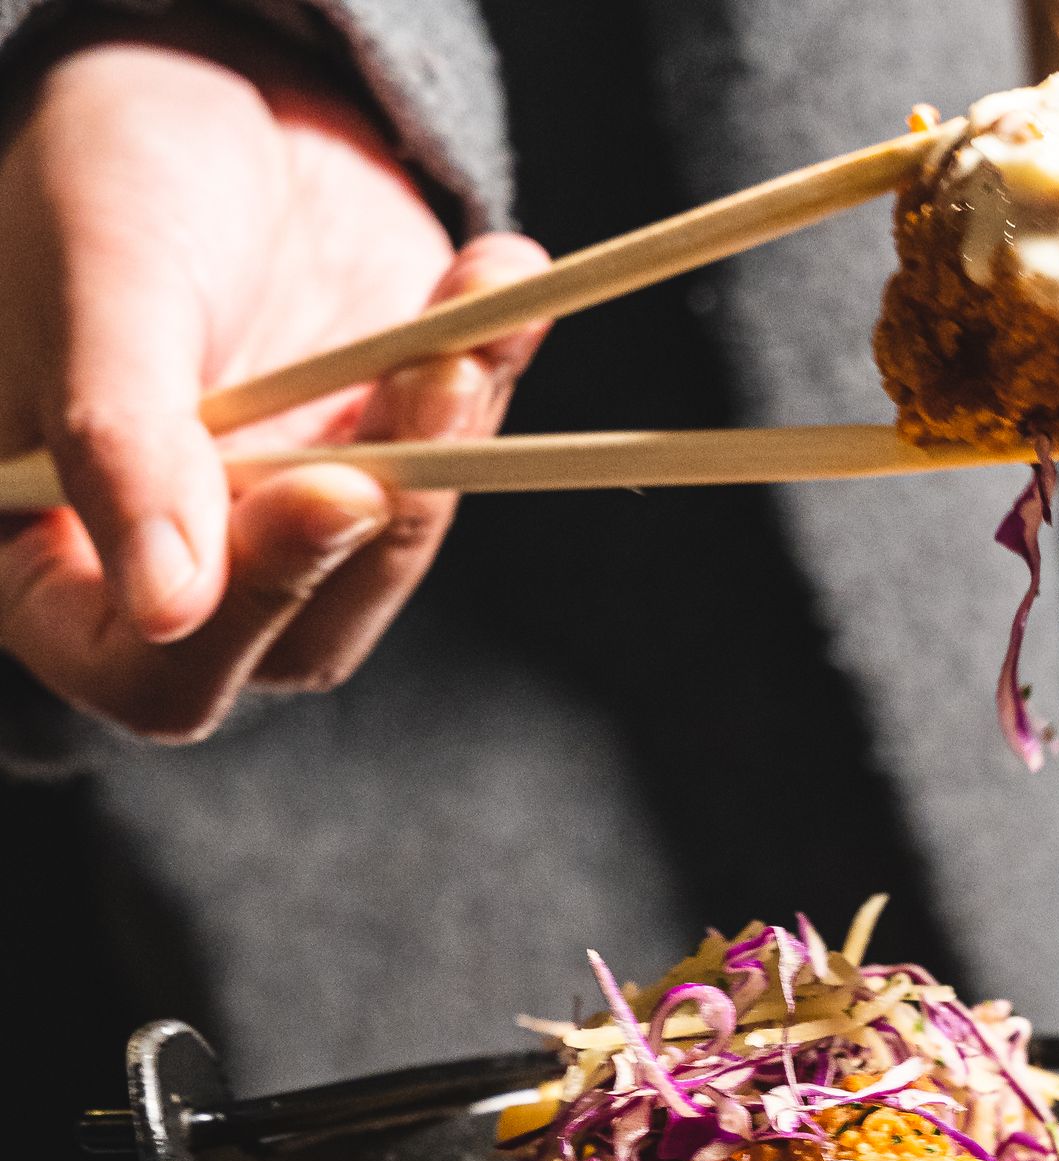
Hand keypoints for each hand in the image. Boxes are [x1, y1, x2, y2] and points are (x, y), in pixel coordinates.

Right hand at [0, 10, 549, 739]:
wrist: (199, 89)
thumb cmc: (101, 180)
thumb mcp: (92, 292)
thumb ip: (119, 446)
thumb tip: (167, 607)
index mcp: (59, 564)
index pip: (154, 675)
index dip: (251, 608)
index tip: (330, 492)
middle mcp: (187, 575)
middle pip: (301, 637)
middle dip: (378, 518)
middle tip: (428, 385)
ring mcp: (294, 530)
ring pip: (393, 554)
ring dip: (446, 447)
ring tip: (459, 333)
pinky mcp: (385, 464)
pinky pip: (459, 461)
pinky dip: (492, 377)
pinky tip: (500, 286)